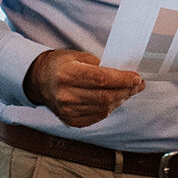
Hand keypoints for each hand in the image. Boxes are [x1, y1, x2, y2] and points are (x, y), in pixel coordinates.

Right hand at [24, 49, 145, 127]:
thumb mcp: (78, 56)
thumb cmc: (61, 65)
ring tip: (127, 91)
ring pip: (103, 108)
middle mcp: (65, 95)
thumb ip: (100, 65)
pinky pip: (97, 117)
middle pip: (105, 96)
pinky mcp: (70, 120)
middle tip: (138, 85)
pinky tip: (113, 100)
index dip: (122, 80)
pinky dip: (109, 108)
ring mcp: (67, 111)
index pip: (101, 79)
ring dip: (120, 100)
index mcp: (67, 74)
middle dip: (126, 91)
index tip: (137, 78)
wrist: (40, 81)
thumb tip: (125, 75)